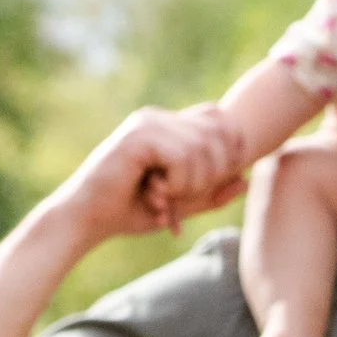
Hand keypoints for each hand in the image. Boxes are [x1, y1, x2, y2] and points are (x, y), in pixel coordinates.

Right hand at [73, 108, 248, 245]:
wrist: (88, 218)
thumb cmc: (130, 211)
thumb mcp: (181, 204)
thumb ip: (212, 193)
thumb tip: (247, 180)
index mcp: (167, 126)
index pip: (218, 118)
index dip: (230, 148)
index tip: (216, 182)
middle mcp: (158, 117)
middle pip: (217, 133)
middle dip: (214, 172)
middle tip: (185, 197)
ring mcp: (147, 124)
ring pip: (202, 148)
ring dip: (193, 183)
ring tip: (166, 197)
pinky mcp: (137, 137)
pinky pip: (182, 157)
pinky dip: (178, 183)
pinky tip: (156, 193)